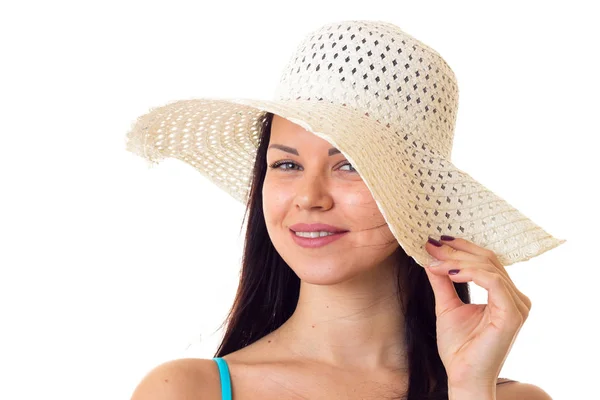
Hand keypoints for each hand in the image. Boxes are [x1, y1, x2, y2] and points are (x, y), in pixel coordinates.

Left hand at [423, 236, 531, 390]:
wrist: (462, 376)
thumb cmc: (459, 347)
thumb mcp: (447, 306)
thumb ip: (442, 282)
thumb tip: (432, 258)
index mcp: (504, 295)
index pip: (486, 261)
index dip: (461, 248)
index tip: (434, 242)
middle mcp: (515, 298)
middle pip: (488, 260)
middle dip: (457, 250)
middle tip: (432, 245)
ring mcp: (517, 306)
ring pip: (489, 268)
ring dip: (458, 261)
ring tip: (436, 261)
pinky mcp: (512, 314)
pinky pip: (493, 282)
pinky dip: (470, 273)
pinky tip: (449, 273)